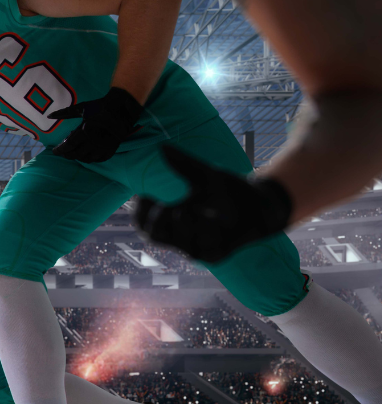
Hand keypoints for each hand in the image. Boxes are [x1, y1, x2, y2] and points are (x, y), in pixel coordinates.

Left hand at [48, 87, 143, 162]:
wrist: (122, 108)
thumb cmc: (100, 107)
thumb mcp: (81, 108)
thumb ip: (64, 113)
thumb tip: (49, 116)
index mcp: (85, 131)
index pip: (68, 145)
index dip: (60, 150)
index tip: (54, 150)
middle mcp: (94, 141)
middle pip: (76, 154)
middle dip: (67, 154)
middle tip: (63, 151)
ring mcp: (103, 147)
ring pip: (86, 159)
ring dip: (78, 157)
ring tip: (74, 152)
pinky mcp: (111, 150)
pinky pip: (98, 160)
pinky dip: (90, 159)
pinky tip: (86, 154)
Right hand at [134, 145, 292, 262]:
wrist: (263, 206)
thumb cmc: (230, 191)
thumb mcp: (204, 175)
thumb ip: (183, 164)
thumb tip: (162, 147)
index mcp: (174, 220)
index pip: (143, 224)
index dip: (139, 213)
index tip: (146, 196)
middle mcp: (182, 238)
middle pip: (153, 235)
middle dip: (156, 220)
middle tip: (165, 205)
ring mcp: (197, 249)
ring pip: (175, 241)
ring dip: (180, 223)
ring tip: (190, 208)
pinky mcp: (214, 256)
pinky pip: (200, 245)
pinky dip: (202, 229)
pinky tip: (209, 217)